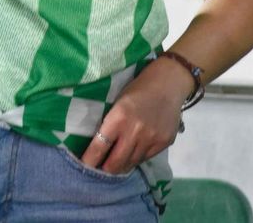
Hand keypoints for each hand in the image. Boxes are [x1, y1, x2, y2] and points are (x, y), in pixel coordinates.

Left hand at [80, 59, 186, 174]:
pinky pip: (145, 158)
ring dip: (122, 165)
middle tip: (101, 168)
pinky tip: (134, 152)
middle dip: (106, 169)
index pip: (99, 147)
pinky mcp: (164, 143)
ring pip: (131, 163)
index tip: (84, 167)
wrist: (168, 84)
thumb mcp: (118, 103)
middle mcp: (134, 132)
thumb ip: (110, 125)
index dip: (90, 160)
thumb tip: (100, 148)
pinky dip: (137, 157)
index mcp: (118, 118)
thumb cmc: (137, 90)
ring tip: (117, 164)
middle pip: (115, 163)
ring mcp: (151, 139)